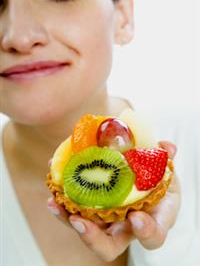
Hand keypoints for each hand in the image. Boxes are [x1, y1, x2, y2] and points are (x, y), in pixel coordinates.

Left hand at [47, 141, 180, 261]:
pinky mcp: (89, 206)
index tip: (137, 217)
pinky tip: (54, 172)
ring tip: (54, 200)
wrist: (141, 177)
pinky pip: (73, 206)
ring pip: (84, 228)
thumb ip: (165, 158)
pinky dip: (62, 194)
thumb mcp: (165, 169)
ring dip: (67, 216)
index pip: (151, 237)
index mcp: (151, 221)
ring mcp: (105, 219)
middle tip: (78, 220)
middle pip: (107, 246)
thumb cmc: (157, 179)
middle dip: (91, 237)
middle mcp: (124, 227)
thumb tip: (166, 148)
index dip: (145, 231)